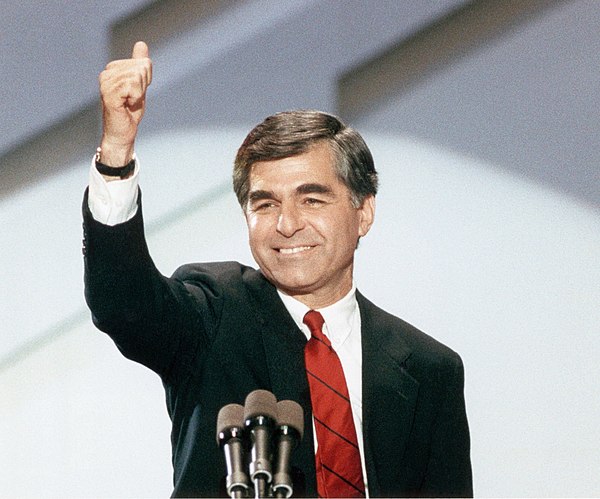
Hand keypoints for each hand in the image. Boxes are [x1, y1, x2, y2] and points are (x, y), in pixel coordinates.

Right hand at [98, 41, 151, 165]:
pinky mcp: (108, 93)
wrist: (122, 133)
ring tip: (128, 103)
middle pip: (141, 67)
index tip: (135, 93)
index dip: (146, 81)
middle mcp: (106, 73)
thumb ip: (139, 65)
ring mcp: (106, 83)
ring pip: (137, 76)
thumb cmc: (129, 112)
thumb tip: (141, 43)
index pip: (143, 63)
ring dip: (139, 94)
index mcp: (113, 69)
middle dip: (143, 86)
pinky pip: (132, 85)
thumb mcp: (139, 85)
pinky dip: (136, 98)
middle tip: (133, 100)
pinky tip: (126, 105)